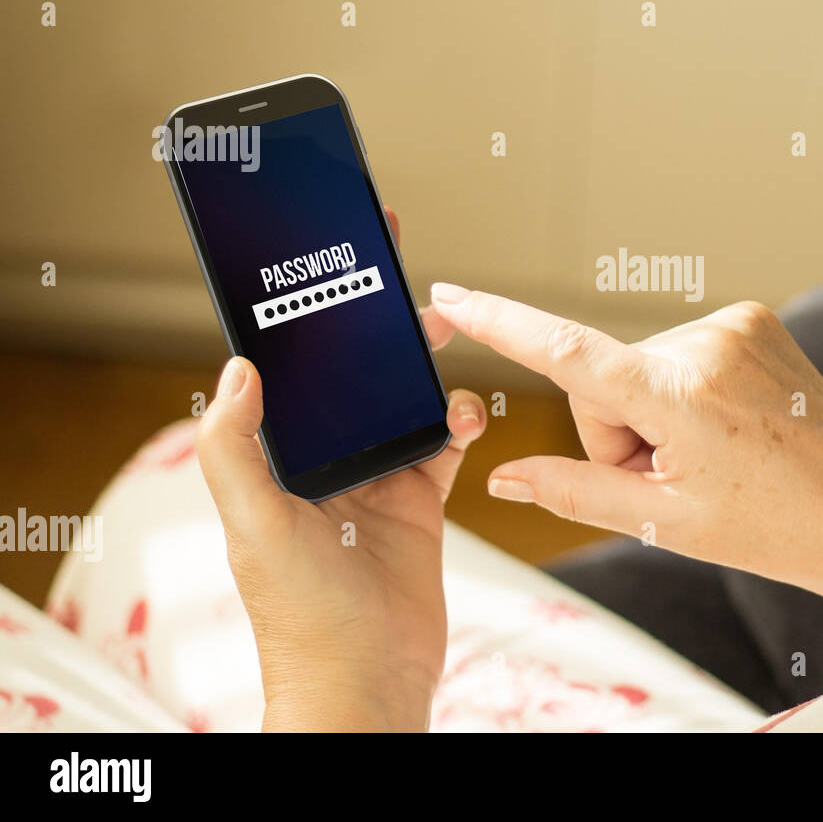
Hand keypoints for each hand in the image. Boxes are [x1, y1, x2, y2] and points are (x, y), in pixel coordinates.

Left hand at [196, 210, 486, 730]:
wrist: (369, 680)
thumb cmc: (300, 616)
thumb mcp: (254, 526)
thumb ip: (235, 450)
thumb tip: (236, 369)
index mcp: (277, 459)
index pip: (286, 373)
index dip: (302, 320)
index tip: (321, 265)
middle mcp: (326, 461)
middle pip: (354, 377)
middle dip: (376, 331)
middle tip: (401, 291)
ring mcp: (375, 479)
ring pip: (404, 401)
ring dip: (424, 368)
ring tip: (440, 338)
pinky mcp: (421, 501)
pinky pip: (445, 444)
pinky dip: (458, 422)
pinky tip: (463, 415)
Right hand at [427, 284, 822, 646]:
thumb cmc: (772, 525)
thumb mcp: (663, 522)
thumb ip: (574, 491)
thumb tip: (502, 477)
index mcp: (681, 398)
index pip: (568, 354)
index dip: (501, 323)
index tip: (451, 294)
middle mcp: (705, 343)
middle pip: (601, 383)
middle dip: (618, 432)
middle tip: (676, 477)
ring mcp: (733, 323)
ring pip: (638, 370)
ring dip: (654, 415)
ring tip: (713, 454)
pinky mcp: (750, 317)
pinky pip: (676, 354)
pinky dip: (683, 392)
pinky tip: (729, 426)